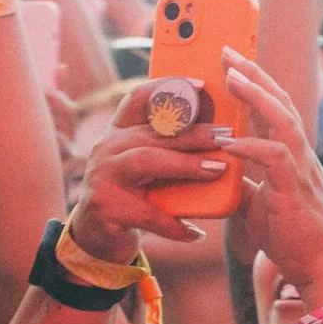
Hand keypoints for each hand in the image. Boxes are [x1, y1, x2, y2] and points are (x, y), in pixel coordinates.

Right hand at [65, 83, 236, 263]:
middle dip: (193, 132)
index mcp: (120, 132)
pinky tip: (196, 233)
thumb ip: (171, 148)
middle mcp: (107, 148)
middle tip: (226, 135)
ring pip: (147, 161)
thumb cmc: (133, 196)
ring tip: (217, 170)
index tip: (202, 85)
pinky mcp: (105, 207)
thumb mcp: (148, 166)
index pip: (139, 99)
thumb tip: (223, 132)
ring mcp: (103, 176)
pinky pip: (146, 214)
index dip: (168, 88)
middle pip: (153, 131)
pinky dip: (174, 225)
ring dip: (185, 165)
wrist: (96, 237)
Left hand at [220, 49, 322, 303]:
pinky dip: (250, 147)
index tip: (233, 62)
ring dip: (256, 96)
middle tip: (226, 50)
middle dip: (253, 73)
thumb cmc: (297, 241)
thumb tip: (222, 175)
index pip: (276, 109)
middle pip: (280, 103)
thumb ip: (244, 187)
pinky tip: (226, 141)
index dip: (256, 82)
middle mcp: (301, 157)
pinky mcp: (295, 192)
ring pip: (282, 121)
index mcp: (293, 158)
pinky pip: (275, 159)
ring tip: (230, 76)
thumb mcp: (260, 209)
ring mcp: (301, 172)